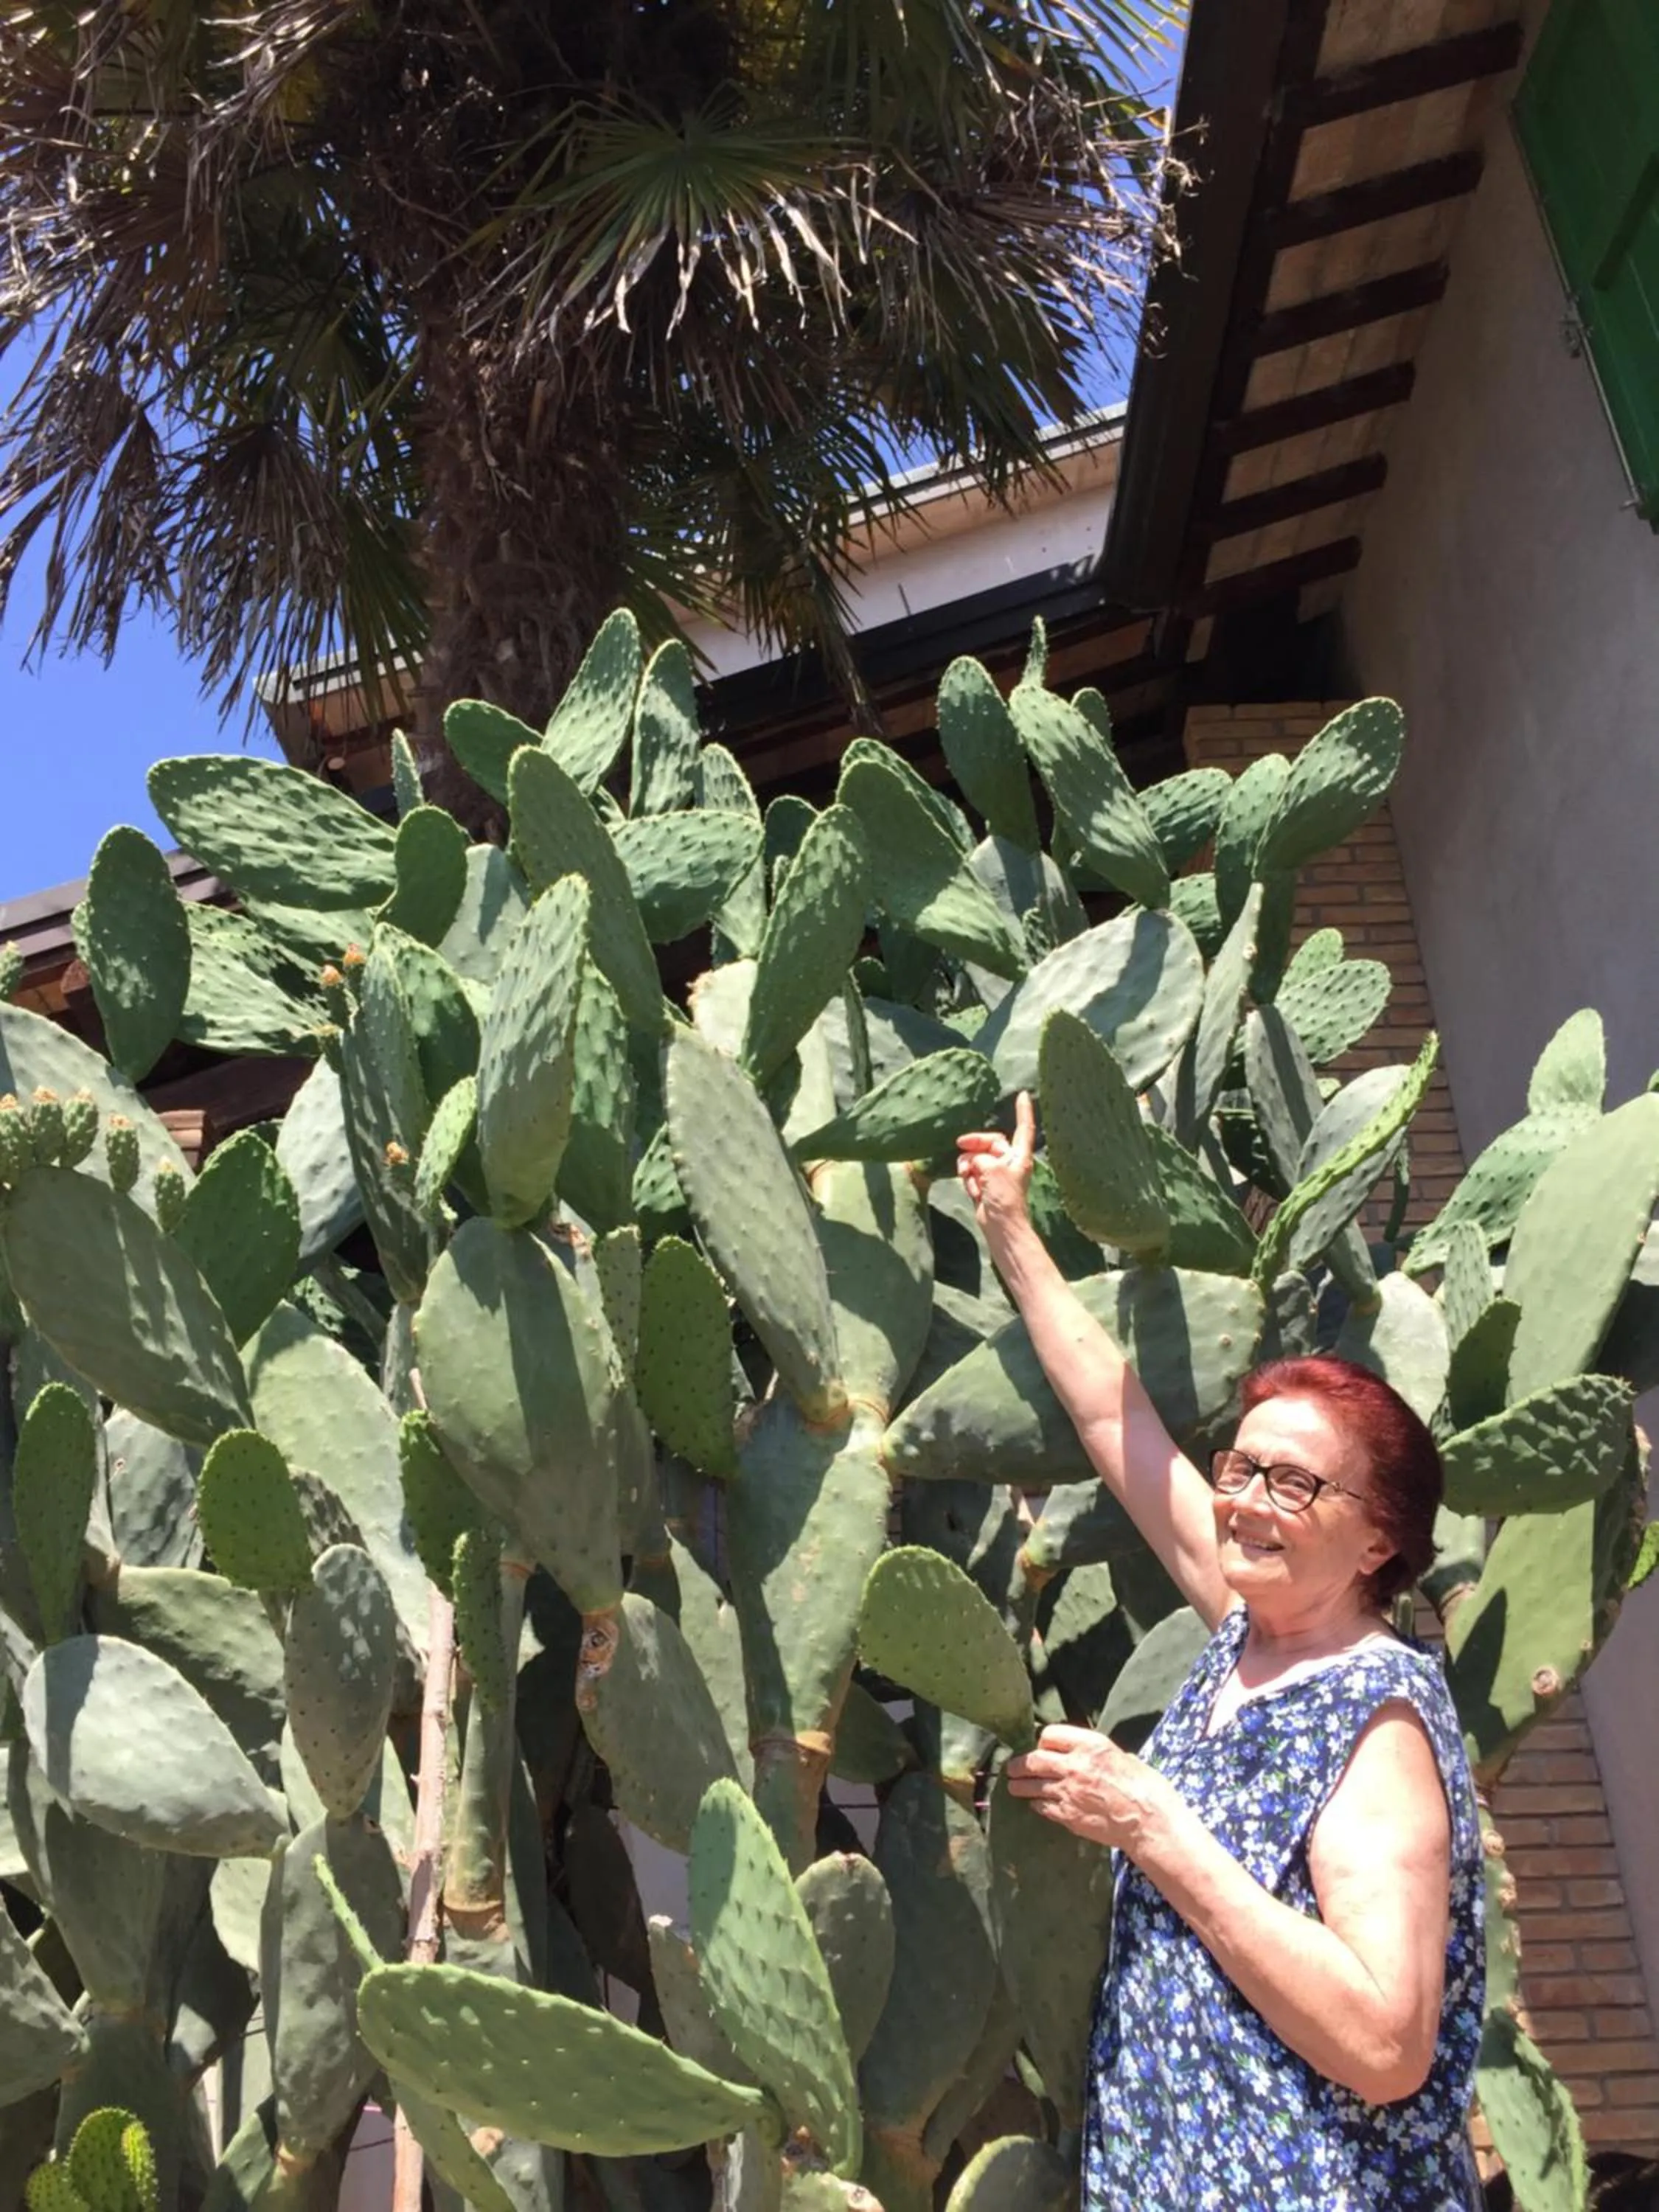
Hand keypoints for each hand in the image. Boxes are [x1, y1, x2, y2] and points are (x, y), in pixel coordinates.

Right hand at [957, 1090, 1035, 1245]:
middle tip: (960, 1145)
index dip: (1023, 1111)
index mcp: (1019, 1156)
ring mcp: (995, 1174)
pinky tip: (973, 1191)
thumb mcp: (992, 1169)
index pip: (1024, 1128)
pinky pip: (971, 1173)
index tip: (1023, 1094)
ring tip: (970, 1179)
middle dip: (974, 1145)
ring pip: (976, 1158)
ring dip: (968, 1166)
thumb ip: (982, 1157)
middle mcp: (1008, 1162)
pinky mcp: (985, 1186)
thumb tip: (973, 1162)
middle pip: (989, 1143)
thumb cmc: (1005, 1197)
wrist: (1000, 1226)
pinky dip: (969, 1180)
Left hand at [1006, 1723, 1174, 1854]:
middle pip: (1034, 1760)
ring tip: (1014, 1787)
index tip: (1041, 1747)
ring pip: (1031, 1785)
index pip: (1050, 1734)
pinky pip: (1042, 1807)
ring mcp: (1068, 1792)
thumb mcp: (1123, 1758)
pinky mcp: (1067, 1816)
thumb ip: (1099, 1755)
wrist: (1149, 1823)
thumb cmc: (1146, 1788)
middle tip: (1011, 1768)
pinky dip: (1036, 1804)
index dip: (1043, 1741)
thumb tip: (1087, 1755)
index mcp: (1091, 1745)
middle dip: (1019, 1764)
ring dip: (1020, 1786)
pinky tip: (1036, 1804)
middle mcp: (1074, 1765)